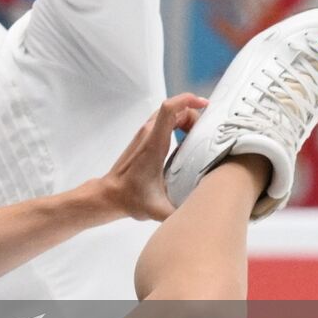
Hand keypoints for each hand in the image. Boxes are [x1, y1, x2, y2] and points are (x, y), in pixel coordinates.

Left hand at [99, 94, 207, 221]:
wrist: (110, 195)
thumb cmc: (132, 199)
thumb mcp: (159, 210)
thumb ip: (181, 214)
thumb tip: (204, 216)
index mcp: (154, 144)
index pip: (169, 109)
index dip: (187, 100)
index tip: (205, 105)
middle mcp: (148, 134)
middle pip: (173, 108)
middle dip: (193, 112)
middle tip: (207, 130)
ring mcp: (144, 135)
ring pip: (167, 113)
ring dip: (185, 117)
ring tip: (199, 135)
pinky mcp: (143, 139)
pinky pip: (163, 121)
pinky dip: (177, 122)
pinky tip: (187, 140)